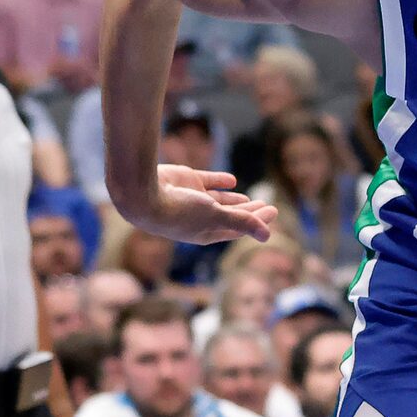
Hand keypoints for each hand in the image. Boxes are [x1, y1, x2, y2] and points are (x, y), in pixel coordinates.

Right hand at [115, 165, 277, 245]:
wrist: (143, 194)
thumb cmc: (179, 212)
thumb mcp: (215, 217)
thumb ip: (242, 222)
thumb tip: (268, 236)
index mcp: (206, 232)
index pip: (238, 229)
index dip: (257, 222)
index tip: (273, 211)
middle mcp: (199, 218)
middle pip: (231, 216)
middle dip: (250, 212)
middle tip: (269, 205)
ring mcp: (192, 199)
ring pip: (219, 201)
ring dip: (235, 201)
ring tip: (251, 199)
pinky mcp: (186, 181)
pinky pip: (206, 181)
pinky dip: (219, 182)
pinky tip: (232, 181)